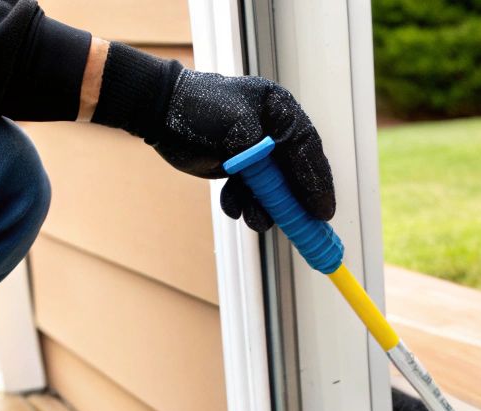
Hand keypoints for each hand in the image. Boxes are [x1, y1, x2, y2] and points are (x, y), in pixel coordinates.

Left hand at [89, 42, 334, 231]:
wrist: (158, 114)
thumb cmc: (197, 110)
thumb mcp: (236, 128)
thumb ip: (264, 157)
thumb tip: (286, 188)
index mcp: (279, 111)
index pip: (308, 148)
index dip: (317, 182)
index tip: (322, 211)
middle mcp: (273, 131)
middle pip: (296, 173)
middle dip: (293, 202)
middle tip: (304, 229)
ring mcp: (257, 151)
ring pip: (273, 189)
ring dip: (264, 208)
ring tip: (253, 218)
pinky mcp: (240, 167)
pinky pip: (252, 193)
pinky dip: (244, 204)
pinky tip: (231, 205)